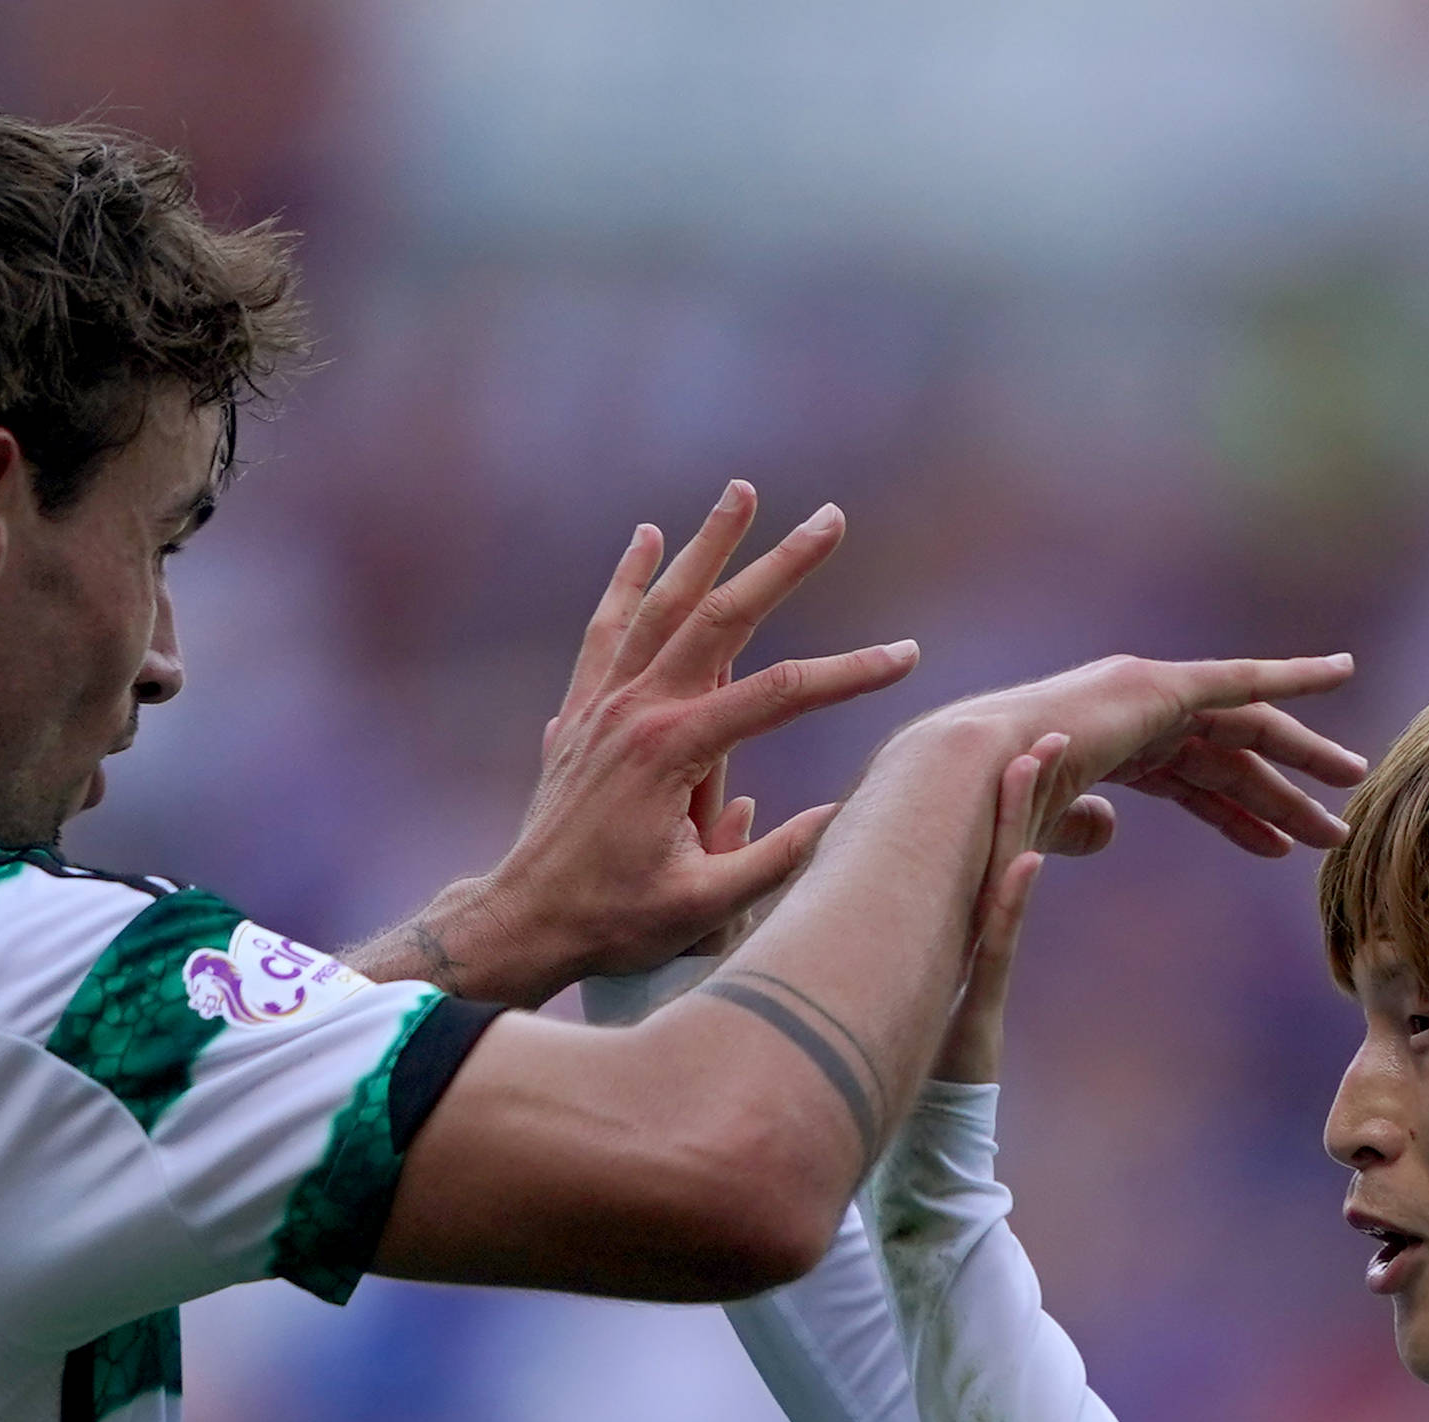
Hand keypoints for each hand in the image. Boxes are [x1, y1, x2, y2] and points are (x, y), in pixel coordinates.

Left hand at [356, 484, 916, 1004]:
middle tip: (831, 518)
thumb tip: (840, 815)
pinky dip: (628, 580)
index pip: (779, 694)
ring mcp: (603, 705)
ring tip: (742, 493)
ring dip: (706, 547)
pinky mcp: (582, 713)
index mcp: (671, 752)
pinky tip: (648, 539)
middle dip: (781, 565)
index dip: (848, 673)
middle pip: (720, 618)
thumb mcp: (705, 906)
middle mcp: (636, 711)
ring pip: (660, 605)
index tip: (906, 656)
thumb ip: (774, 859)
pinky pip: (607, 629)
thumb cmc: (615, 922)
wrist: (522, 920)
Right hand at [919, 658, 1360, 1082]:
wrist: (971, 781)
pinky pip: (1242, 682)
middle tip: (1336, 830)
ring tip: (1352, 790)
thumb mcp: (1048, 827)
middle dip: (1283, 794)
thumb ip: (1082, 825)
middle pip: (1228, 757)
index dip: (1237, 816)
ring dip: (1303, 758)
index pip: (1189, 780)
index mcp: (1111, 743)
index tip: (1278, 848)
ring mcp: (1148, 694)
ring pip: (1247, 729)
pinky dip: (1293, 675)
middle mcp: (1136, 712)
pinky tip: (1340, 674)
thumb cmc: (992, 817)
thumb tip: (1110, 831)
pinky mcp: (1161, 686)